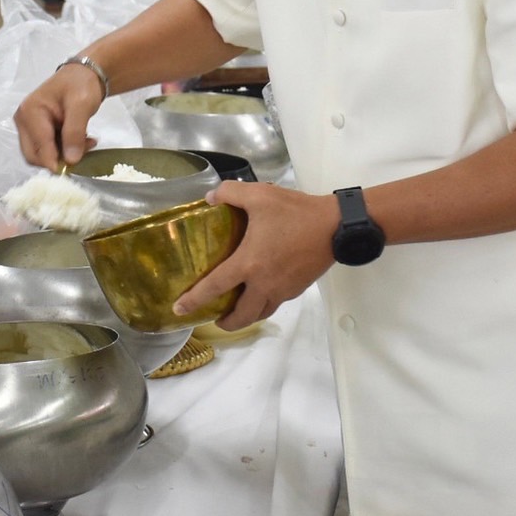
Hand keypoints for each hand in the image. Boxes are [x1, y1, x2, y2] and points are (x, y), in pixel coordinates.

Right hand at [13, 62, 106, 168]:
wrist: (84, 74)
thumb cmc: (81, 85)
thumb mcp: (81, 105)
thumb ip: (74, 132)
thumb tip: (70, 161)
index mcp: (30, 112)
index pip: (38, 146)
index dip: (54, 161)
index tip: (73, 169)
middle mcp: (23, 121)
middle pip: (34, 155)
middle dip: (59, 159)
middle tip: (84, 151)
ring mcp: (28, 127)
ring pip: (42, 155)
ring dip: (64, 155)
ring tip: (87, 142)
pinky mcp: (37, 132)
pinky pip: (48, 150)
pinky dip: (65, 150)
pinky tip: (83, 141)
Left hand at [173, 182, 338, 329]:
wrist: (336, 226)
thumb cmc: (295, 212)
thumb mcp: (260, 195)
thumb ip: (230, 193)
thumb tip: (210, 197)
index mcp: (249, 264)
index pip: (215, 287)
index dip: (195, 300)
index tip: (180, 310)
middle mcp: (264, 283)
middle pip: (242, 315)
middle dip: (226, 322)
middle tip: (215, 319)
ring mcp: (283, 289)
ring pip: (261, 312)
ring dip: (247, 316)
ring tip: (239, 309)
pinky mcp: (298, 288)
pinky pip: (276, 302)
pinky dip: (264, 303)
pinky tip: (263, 289)